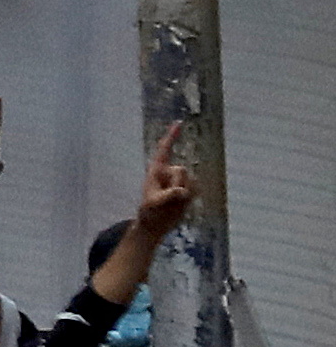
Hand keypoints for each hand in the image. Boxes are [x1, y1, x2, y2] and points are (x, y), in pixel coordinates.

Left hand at [134, 114, 197, 250]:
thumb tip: (182, 191)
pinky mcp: (189, 189)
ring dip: (184, 194)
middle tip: (166, 199)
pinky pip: (197, 189)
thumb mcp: (153, 204)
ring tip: (171, 203)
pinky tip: (182, 204)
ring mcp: (180, 180)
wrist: (155, 224)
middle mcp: (169, 172)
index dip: (171, 136)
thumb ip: (167, 196)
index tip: (179, 122)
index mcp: (156, 170)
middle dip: (177, 185)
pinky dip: (191, 197)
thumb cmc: (149, 212)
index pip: (164, 149)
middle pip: (182, 171)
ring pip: (191, 181)